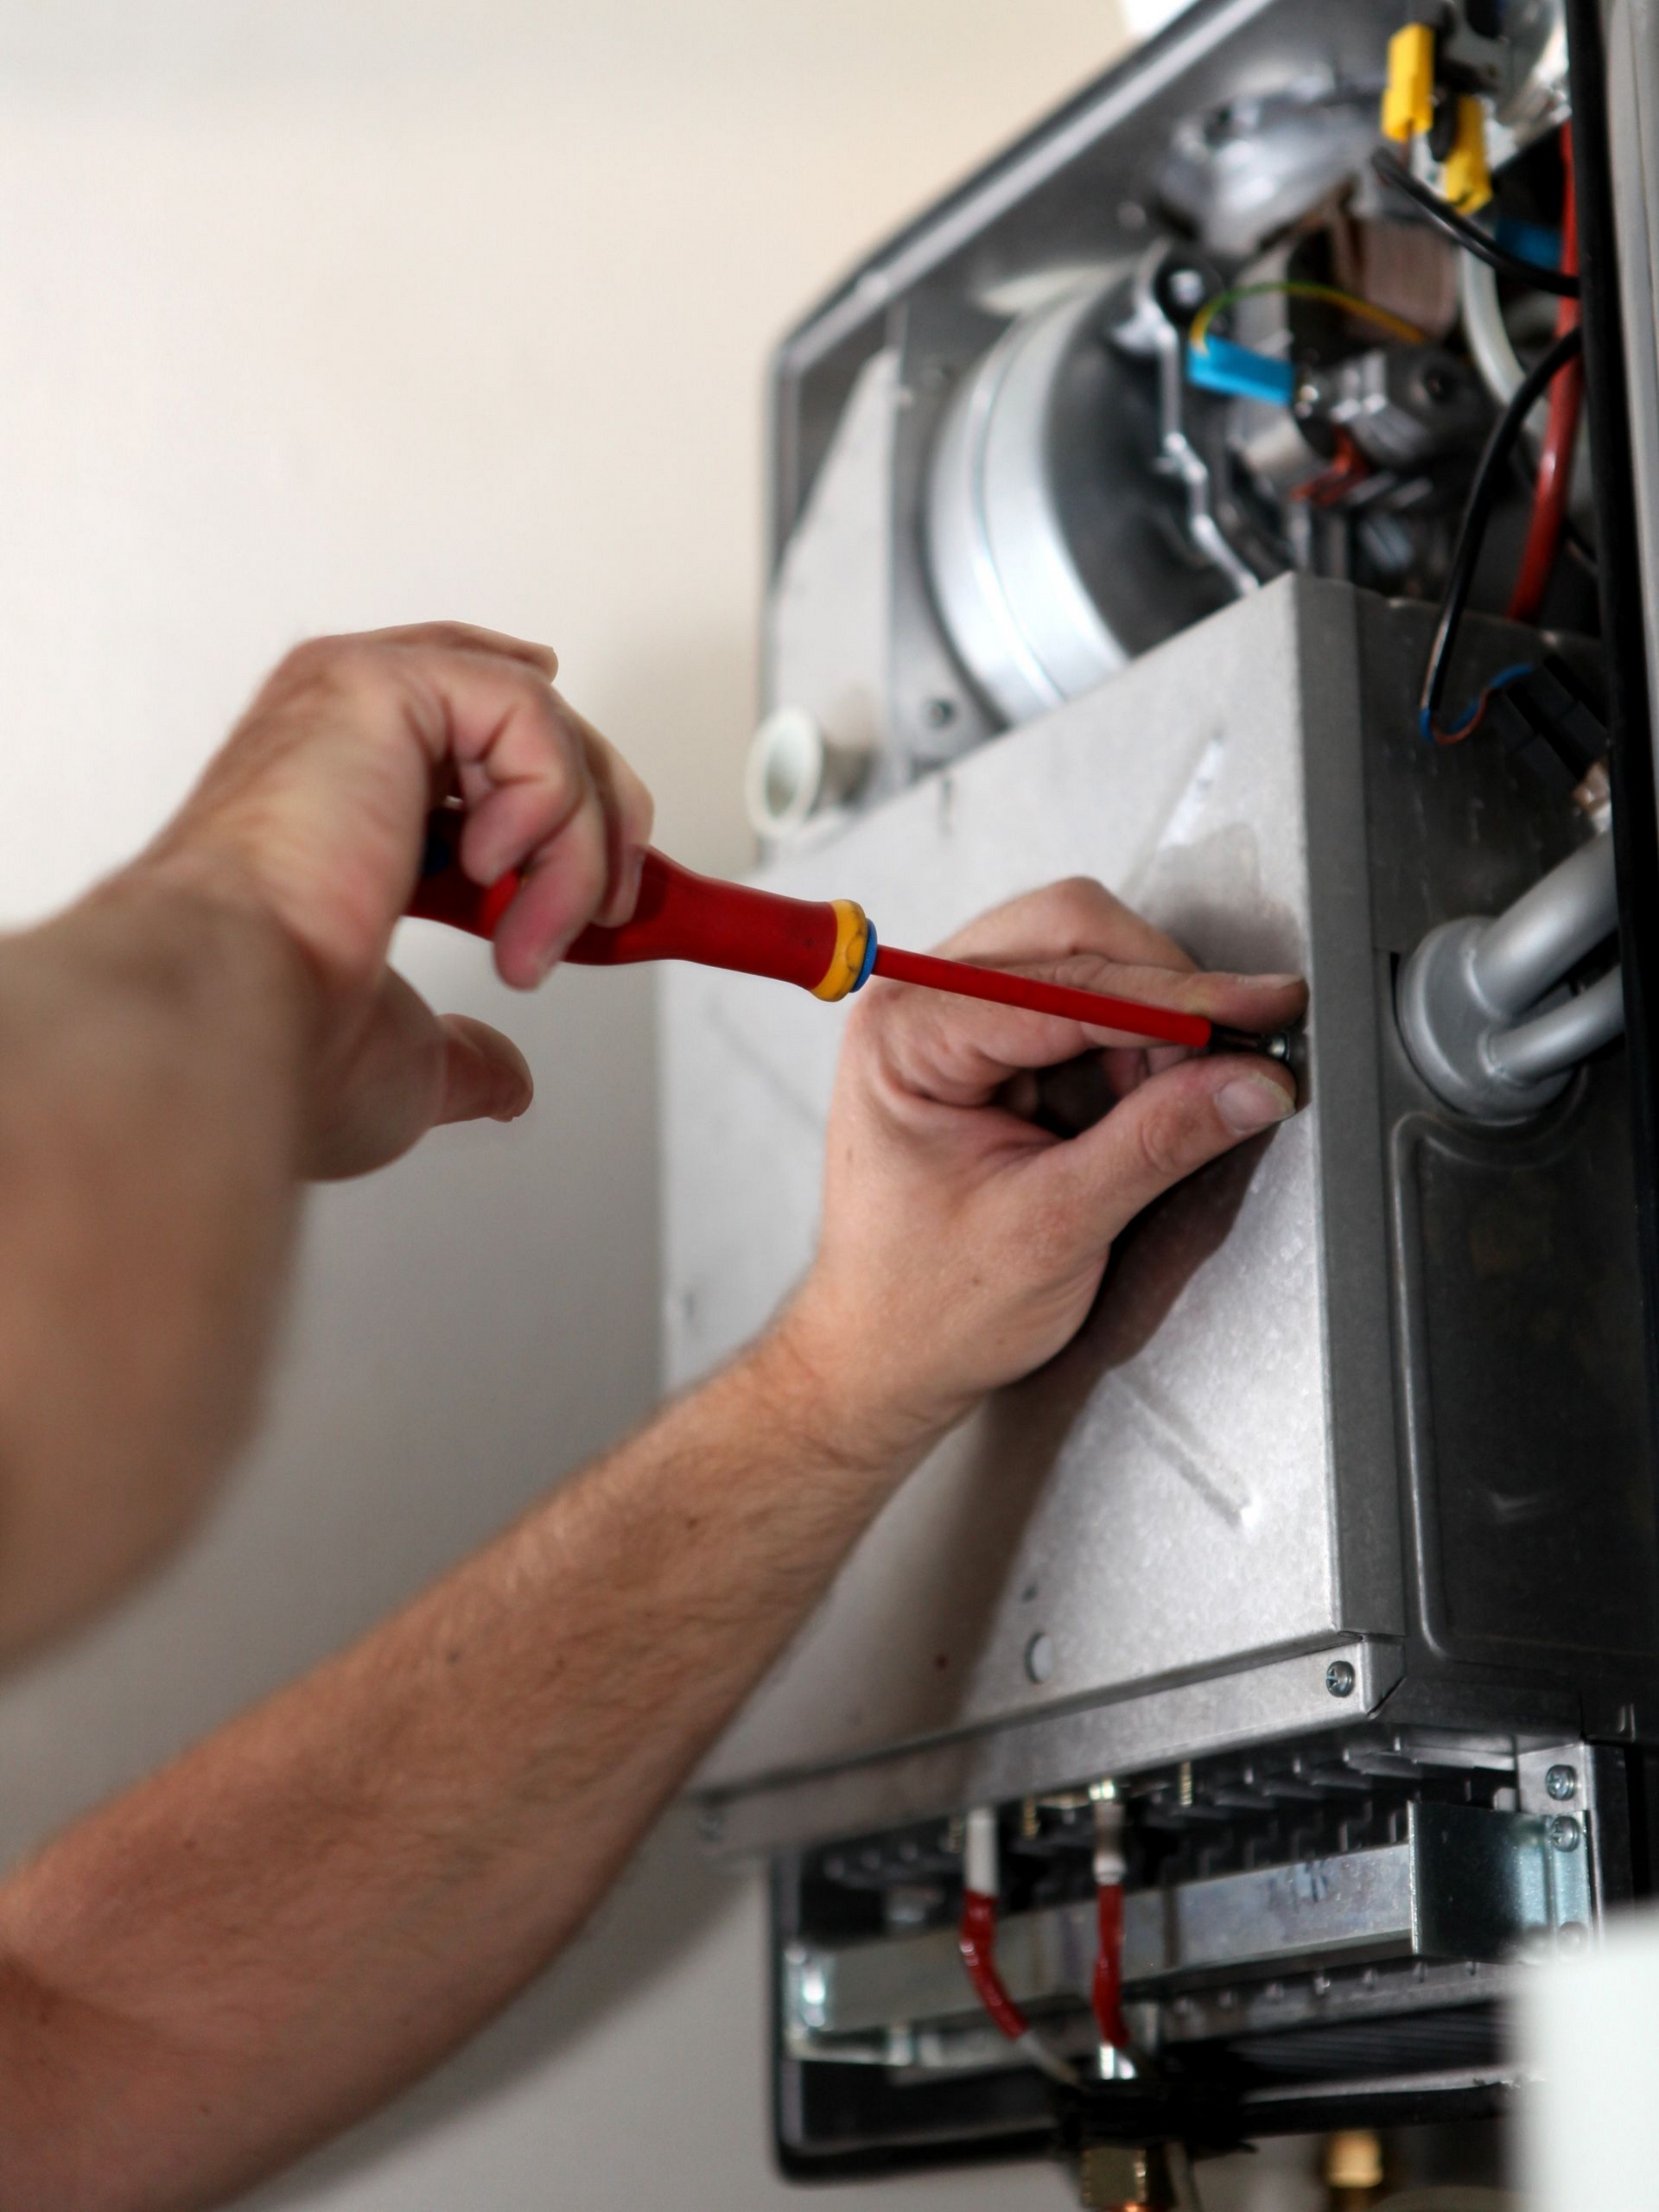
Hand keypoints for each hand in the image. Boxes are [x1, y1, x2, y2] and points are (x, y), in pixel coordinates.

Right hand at [141, 622, 653, 1176]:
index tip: (608, 877)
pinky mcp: (377, 683)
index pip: (473, 742)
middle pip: (524, 720)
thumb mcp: (409, 1054)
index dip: (556, 789)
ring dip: (575, 843)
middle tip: (604, 914)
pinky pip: (528, 714)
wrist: (238, 1016)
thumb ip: (464, 1052)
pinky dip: (549, 806)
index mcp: (339, 796)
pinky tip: (492, 875)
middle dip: (595, 819)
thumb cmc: (286, 1034)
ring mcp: (353, 698)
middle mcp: (341, 734)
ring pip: (539, 723)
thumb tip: (501, 1082)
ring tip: (538, 935)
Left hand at [779, 878, 1305, 1463]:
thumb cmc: (926, 1305)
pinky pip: (1079, 1007)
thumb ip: (1155, 1144)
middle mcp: (918, 1005)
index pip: (1064, 979)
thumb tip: (1250, 1082)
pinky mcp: (987, 1046)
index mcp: (906, 1036)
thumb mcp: (1054, 1229)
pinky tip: (1149, 1102)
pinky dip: (1131, 1044)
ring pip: (1082, 958)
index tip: (1260, 1007)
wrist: (882, 1357)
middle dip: (1162, 991)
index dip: (1176, 995)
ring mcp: (951, 1018)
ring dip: (1150, 1021)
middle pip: (1070, 932)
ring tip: (1181, 1101)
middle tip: (1237, 1050)